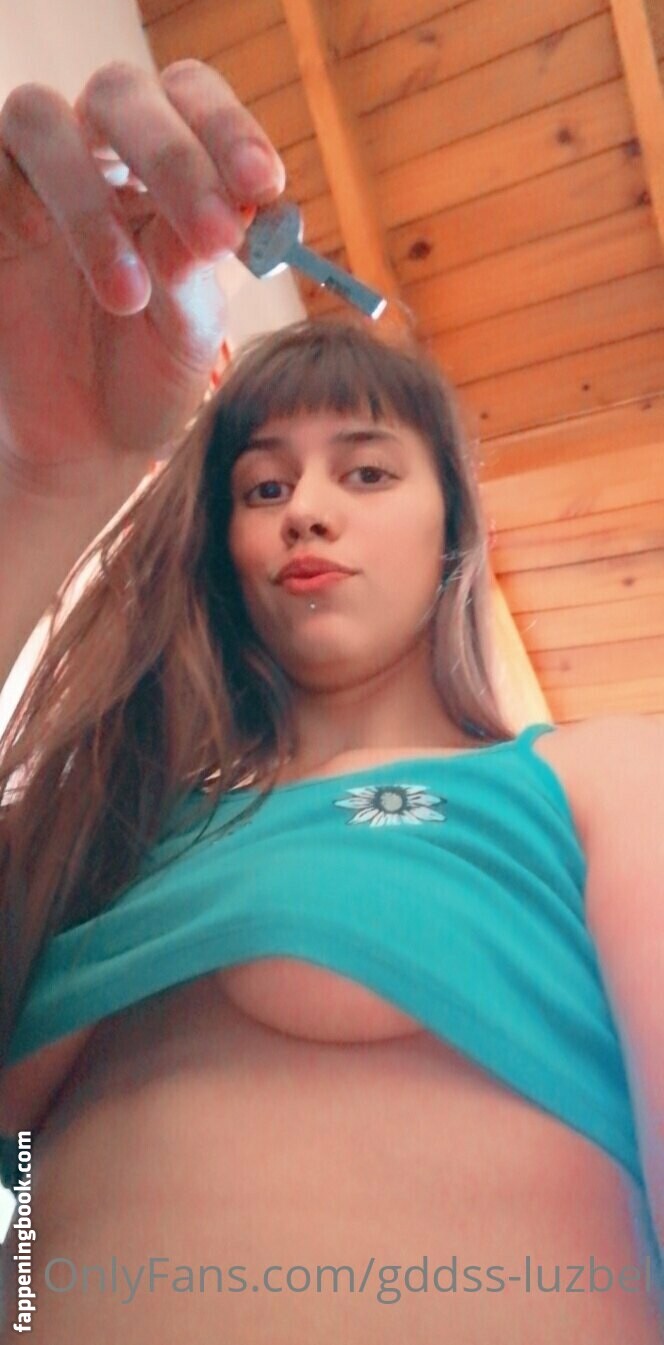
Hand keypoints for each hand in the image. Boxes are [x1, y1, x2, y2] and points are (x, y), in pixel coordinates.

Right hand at [0, 59, 284, 487]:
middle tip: (215, 233)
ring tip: (130, 297)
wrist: (88, 442)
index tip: (265, 184)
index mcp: (168, 168)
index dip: (227, 128)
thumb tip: (217, 219)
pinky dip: (27, 207)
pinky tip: (71, 269)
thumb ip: (195, 275)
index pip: (192, 100)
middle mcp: (99, 155)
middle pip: (121, 94)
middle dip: (174, 158)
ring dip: (90, 203)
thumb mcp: (188, 333)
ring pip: (39, 118)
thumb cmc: (150, 374)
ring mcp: (34, 178)